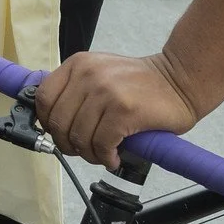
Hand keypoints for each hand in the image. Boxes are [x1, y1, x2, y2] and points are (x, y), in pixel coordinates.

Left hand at [35, 51, 199, 171]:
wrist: (180, 80)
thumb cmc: (140, 84)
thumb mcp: (100, 74)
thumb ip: (76, 90)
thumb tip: (51, 123)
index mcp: (78, 64)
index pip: (43, 98)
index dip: (46, 122)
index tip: (59, 135)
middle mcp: (87, 75)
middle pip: (58, 121)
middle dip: (67, 144)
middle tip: (83, 151)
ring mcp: (105, 92)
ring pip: (79, 137)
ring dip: (89, 155)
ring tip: (102, 155)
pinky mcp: (123, 110)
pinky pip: (101, 144)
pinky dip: (106, 158)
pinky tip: (114, 158)